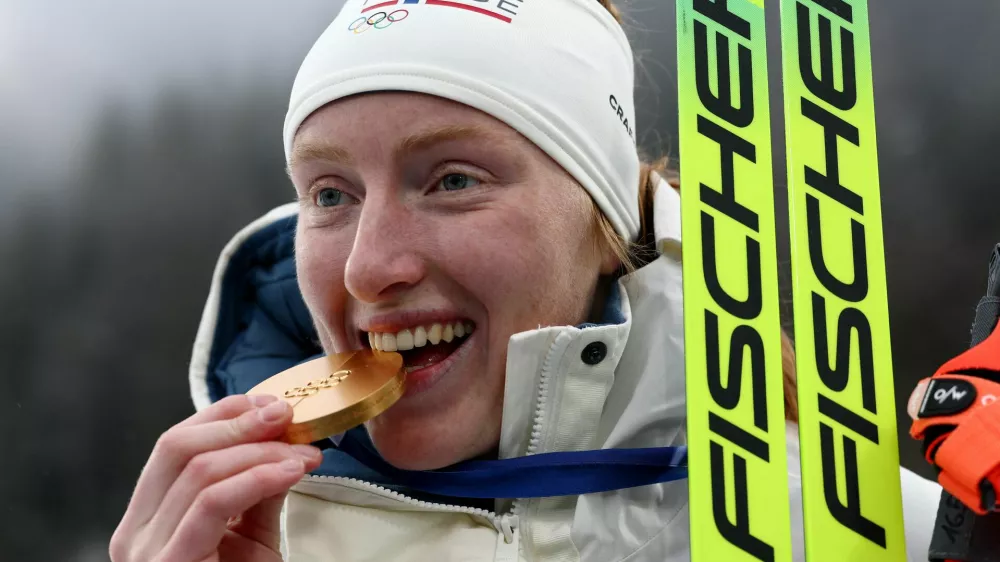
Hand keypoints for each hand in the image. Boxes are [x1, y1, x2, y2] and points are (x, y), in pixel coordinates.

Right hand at [110, 394, 323, 561]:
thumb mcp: (252, 532)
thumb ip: (260, 486)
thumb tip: (285, 437)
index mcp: (148, 517)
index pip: (175, 443)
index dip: (225, 412)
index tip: (274, 403)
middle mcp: (134, 533)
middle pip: (177, 446)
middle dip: (239, 421)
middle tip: (289, 416)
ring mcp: (145, 552)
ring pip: (198, 471)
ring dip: (261, 451)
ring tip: (304, 454)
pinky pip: (210, 504)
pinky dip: (257, 477)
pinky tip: (292, 472)